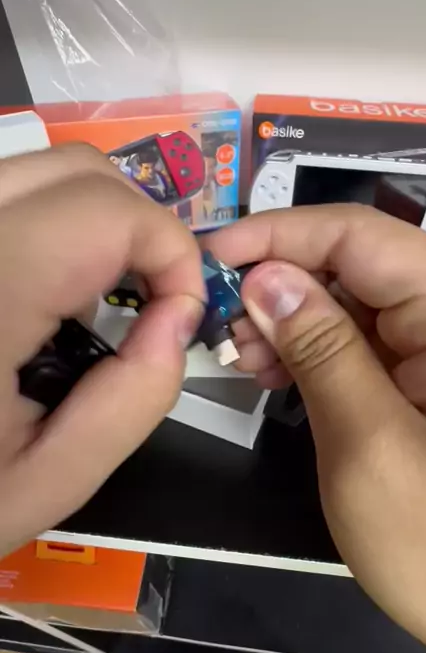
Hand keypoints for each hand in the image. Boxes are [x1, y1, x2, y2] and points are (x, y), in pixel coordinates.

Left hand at [0, 144, 203, 556]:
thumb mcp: (45, 482)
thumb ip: (131, 400)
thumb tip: (178, 318)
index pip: (107, 213)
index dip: (172, 251)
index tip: (180, 316)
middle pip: (77, 170)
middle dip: (140, 225)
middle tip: (152, 300)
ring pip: (37, 172)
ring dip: (96, 220)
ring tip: (97, 300)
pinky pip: (6, 198)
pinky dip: (52, 224)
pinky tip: (44, 292)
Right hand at [206, 205, 425, 652]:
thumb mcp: (370, 448)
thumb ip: (320, 351)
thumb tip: (263, 276)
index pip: (361, 235)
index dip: (279, 234)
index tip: (209, 256)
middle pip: (358, 264)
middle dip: (280, 281)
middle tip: (216, 322)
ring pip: (356, 302)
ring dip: (291, 318)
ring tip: (240, 354)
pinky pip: (367, 345)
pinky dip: (315, 352)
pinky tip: (273, 370)